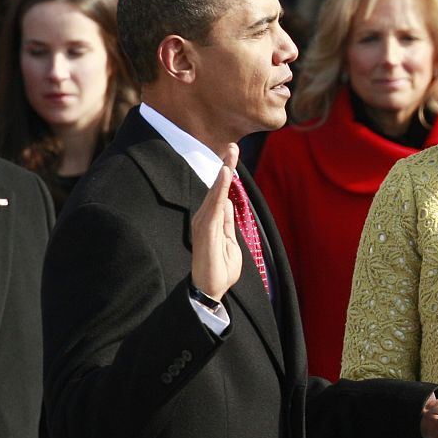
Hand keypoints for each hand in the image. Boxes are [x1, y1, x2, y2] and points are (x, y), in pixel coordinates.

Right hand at [190, 143, 241, 299]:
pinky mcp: (206, 230)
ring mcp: (204, 223)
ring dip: (223, 173)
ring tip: (230, 154)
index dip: (226, 175)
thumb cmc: (220, 269)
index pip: (220, 194)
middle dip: (225, 166)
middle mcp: (204, 218)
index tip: (232, 155)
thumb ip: (227, 222)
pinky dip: (220, 188)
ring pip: (215, 193)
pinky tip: (225, 174)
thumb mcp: (230, 242)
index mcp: (211, 221)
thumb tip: (226, 203)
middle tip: (233, 146)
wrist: (210, 290)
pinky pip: (215, 205)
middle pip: (216, 188)